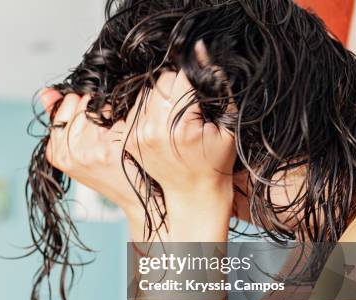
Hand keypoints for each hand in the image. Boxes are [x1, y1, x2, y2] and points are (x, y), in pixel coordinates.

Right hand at [40, 89, 163, 226]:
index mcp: (55, 153)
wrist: (135, 196)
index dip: (80, 108)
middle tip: (103, 130)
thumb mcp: (76, 150)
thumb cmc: (108, 170)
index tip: (89, 123)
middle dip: (93, 108)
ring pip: (97, 107)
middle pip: (79, 103)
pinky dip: (122, 119)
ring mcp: (87, 151)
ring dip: (109, 112)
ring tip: (114, 134)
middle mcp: (68, 153)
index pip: (64, 107)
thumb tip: (46, 92)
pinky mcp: (109, 149)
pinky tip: (124, 136)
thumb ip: (58, 119)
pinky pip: (113, 115)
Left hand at [124, 44, 235, 212]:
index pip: (178, 77)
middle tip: (187, 111)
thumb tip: (199, 49)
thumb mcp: (228, 123)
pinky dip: (148, 112)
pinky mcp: (127, 141)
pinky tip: (161, 128)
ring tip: (174, 122)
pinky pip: (135, 110)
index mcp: (178, 125)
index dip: (191, 82)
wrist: (193, 194)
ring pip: (145, 94)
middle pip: (159, 83)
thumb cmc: (216, 160)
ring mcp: (136, 136)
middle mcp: (152, 130)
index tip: (198, 98)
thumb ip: (217, 84)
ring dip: (160, 100)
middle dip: (175, 89)